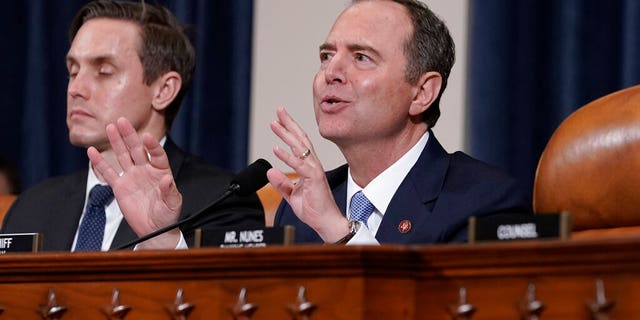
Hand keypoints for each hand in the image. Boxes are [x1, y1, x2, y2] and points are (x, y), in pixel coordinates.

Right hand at [87, 117, 182, 248]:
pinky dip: (100, 162)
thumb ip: (170, 191)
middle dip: (130, 135)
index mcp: (161, 172)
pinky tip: (92, 151)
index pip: (157, 154)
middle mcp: (146, 170)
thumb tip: (168, 179)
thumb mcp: (173, 204)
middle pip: (136, 149)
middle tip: (122, 121)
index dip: (152, 146)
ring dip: (116, 142)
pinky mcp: (120, 187)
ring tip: (110, 127)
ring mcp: (132, 177)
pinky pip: (108, 172)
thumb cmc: (167, 216)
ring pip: (122, 156)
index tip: (147, 137)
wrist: (155, 229)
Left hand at [268, 107, 348, 242]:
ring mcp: (314, 171)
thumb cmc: (314, 209)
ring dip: (286, 135)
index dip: (289, 130)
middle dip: (289, 124)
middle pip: (300, 140)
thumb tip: (270, 171)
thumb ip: (282, 183)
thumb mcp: (292, 195)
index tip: (279, 120)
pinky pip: (299, 165)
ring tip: (275, 124)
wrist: (325, 223)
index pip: (299, 144)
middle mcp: (312, 165)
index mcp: (309, 167)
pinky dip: (287, 156)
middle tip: (279, 110)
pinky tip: (277, 148)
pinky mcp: (314, 179)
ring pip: (300, 148)